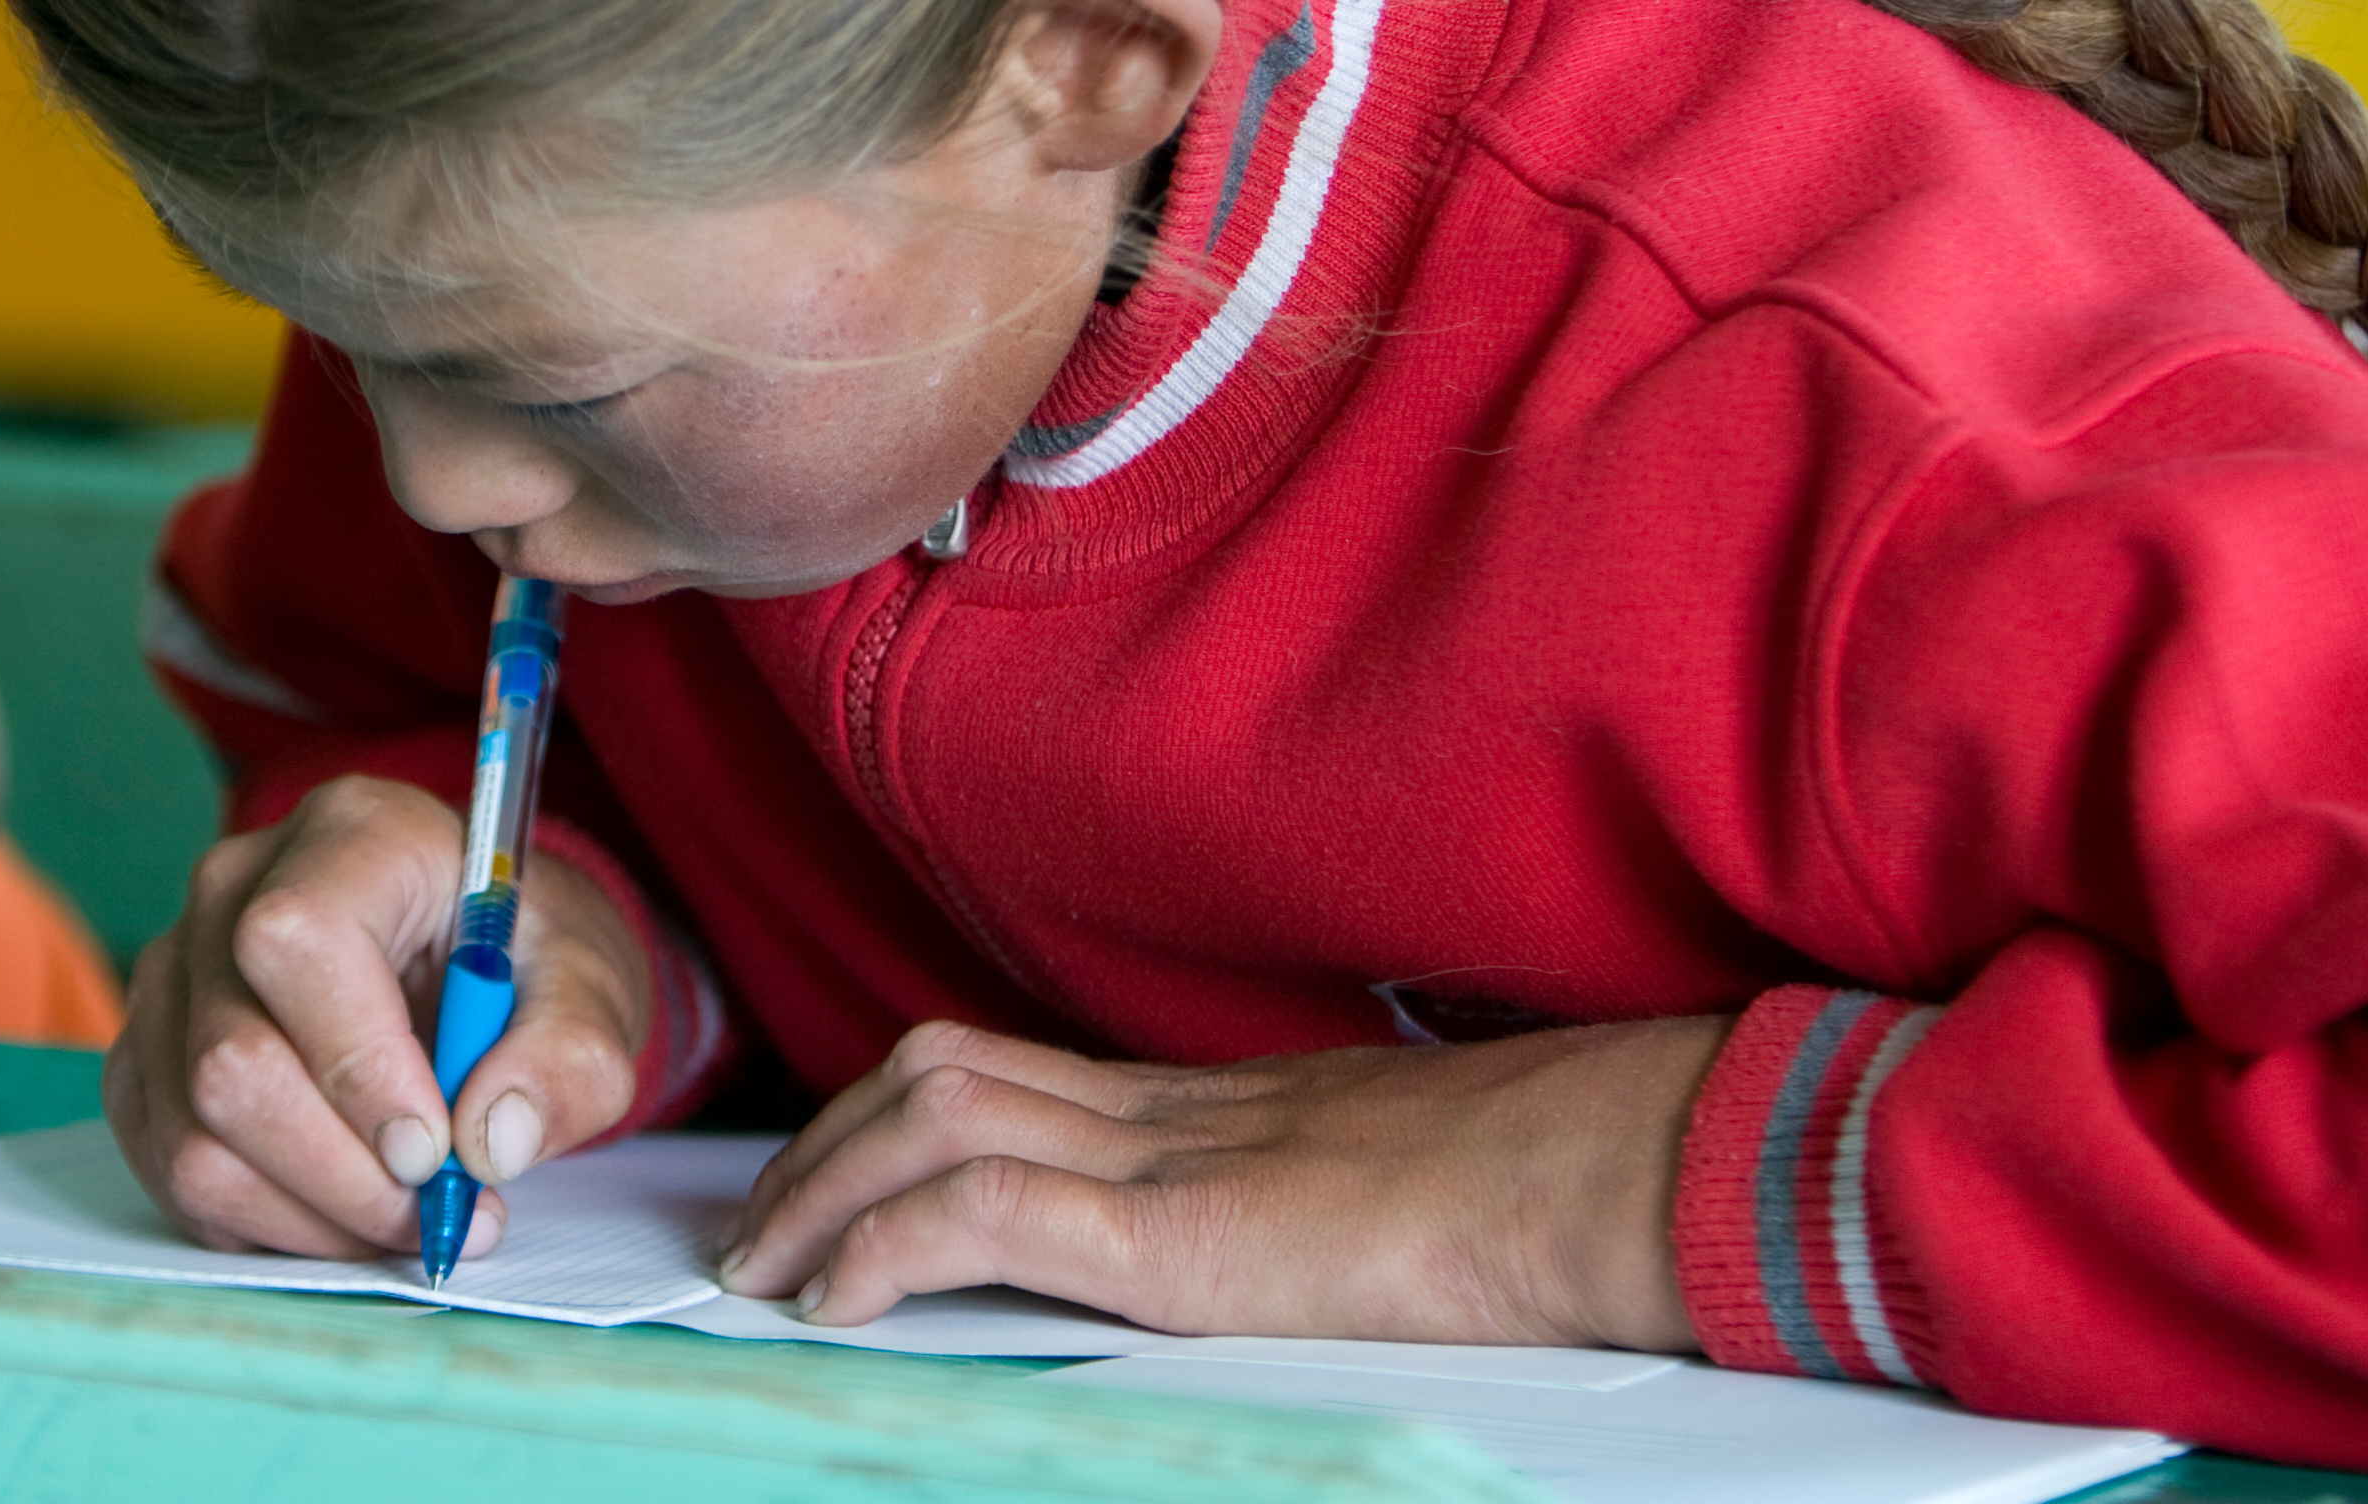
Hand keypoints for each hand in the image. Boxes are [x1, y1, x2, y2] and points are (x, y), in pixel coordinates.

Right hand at [104, 774, 651, 1259]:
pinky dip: (263, 1221)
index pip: (294, 942)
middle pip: (230, 1062)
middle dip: (342, 1174)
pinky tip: (343, 1211)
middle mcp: (234, 888)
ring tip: (404, 1219)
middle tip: (436, 1211)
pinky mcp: (149, 1050)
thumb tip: (494, 1140)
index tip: (435, 1150)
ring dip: (308, 1215)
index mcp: (352, 834)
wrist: (473, 961)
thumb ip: (568, 1056)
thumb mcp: (590, 988)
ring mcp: (175, 970)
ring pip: (192, 1136)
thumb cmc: (522, 959)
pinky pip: (169, 1166)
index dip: (356, 1065)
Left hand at [715, 1015, 1730, 1350]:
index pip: (1007, 1067)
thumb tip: (1271, 1259)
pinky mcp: (1180, 1229)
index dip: (895, 1112)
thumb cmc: (1537, 1198)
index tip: (833, 1179)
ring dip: (823, 1185)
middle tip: (758, 1225)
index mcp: (1211, 1106)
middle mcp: (1170, 1108)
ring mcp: (1170, 1157)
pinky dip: (884, 1245)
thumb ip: (1297, 1217)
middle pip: (940, 1067)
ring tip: (769, 1268)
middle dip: (826, 1138)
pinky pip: (983, 1208)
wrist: (1609, 1178)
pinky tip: (841, 1301)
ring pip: (932, 1109)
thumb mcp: (1379, 1207)